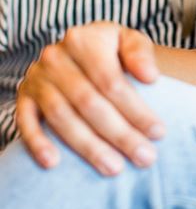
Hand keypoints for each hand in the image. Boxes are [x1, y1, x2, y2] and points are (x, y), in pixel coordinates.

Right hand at [16, 21, 163, 174]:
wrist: (79, 49)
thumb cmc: (110, 50)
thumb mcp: (128, 40)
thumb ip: (140, 53)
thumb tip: (150, 76)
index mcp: (84, 40)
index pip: (111, 82)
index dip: (136, 109)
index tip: (159, 132)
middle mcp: (56, 57)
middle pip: (89, 103)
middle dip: (119, 134)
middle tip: (145, 157)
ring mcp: (37, 78)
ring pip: (62, 117)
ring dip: (88, 147)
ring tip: (114, 168)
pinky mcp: (24, 97)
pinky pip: (26, 122)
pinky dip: (37, 143)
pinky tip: (53, 164)